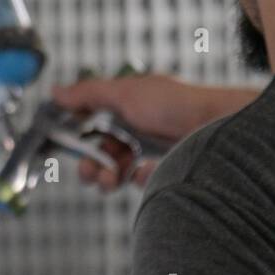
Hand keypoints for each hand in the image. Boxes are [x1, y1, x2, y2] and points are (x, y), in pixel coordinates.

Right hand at [51, 74, 258, 191]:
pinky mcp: (163, 172)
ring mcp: (150, 153)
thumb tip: (56, 92)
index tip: (65, 151)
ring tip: (111, 180)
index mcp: (126, 110)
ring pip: (116, 174)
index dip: (77, 141)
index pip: (91, 129)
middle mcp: (136, 132)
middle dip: (90, 167)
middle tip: (90, 173)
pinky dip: (139, 179)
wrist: (217, 128)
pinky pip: (140, 182)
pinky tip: (147, 172)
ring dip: (107, 178)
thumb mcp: (125, 93)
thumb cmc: (176, 104)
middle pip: (100, 156)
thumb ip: (88, 94)